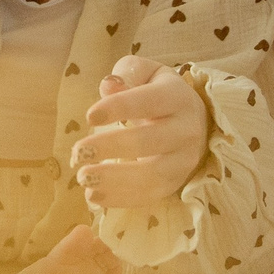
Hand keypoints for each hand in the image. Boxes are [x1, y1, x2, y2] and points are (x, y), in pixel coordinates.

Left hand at [73, 54, 209, 209]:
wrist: (195, 122)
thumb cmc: (159, 94)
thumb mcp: (146, 74)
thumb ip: (127, 75)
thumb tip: (108, 86)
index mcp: (176, 96)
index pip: (148, 101)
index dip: (119, 108)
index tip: (89, 117)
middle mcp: (186, 129)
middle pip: (148, 140)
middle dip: (110, 147)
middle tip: (78, 152)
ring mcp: (184, 160)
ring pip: (152, 174)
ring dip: (115, 179)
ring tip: (83, 177)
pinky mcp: (176, 183)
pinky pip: (150, 195)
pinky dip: (121, 199)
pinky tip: (93, 195)